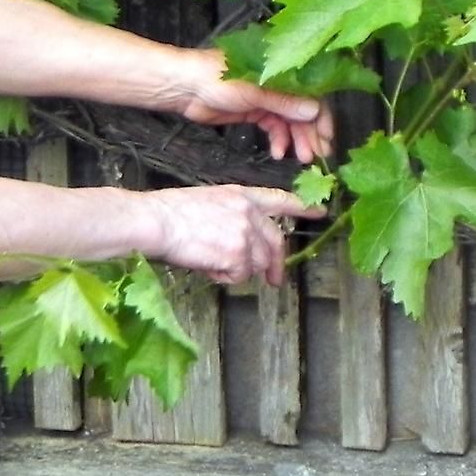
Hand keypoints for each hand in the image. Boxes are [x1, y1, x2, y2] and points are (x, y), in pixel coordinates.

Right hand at [145, 184, 324, 288]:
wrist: (155, 221)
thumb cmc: (169, 213)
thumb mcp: (207, 201)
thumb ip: (231, 216)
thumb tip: (238, 241)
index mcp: (241, 195)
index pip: (280, 200)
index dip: (302, 208)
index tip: (320, 213)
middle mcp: (249, 213)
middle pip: (276, 242)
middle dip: (276, 264)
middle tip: (275, 280)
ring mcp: (246, 234)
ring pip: (257, 263)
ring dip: (237, 270)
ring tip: (211, 263)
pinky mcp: (238, 255)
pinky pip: (239, 276)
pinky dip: (224, 277)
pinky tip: (206, 266)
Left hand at [166, 48, 334, 164]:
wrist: (183, 86)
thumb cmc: (215, 78)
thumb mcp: (253, 91)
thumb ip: (284, 102)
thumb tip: (315, 111)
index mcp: (281, 70)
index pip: (313, 93)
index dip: (322, 117)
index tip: (326, 139)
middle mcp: (278, 83)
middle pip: (302, 110)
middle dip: (311, 133)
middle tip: (316, 156)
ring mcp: (266, 98)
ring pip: (289, 121)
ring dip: (296, 140)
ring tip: (300, 158)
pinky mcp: (253, 110)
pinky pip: (273, 127)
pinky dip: (278, 139)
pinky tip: (278, 153)